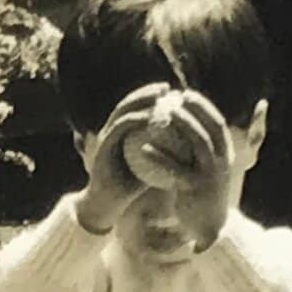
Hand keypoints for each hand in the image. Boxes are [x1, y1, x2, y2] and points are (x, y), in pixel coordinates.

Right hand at [76, 82, 173, 234]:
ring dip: (140, 100)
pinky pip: (119, 127)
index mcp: (121, 132)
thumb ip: (165, 148)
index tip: (173, 93)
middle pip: (129, 103)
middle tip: (166, 88)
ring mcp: (104, 137)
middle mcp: (110, 130)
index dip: (153, 96)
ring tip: (159, 97)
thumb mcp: (152, 164)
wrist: (109, 203)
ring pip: (123, 110)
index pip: (137, 106)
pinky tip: (149, 116)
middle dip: (147, 92)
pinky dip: (134, 119)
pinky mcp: (102, 146)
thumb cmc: (132, 187)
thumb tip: (190, 136)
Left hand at [124, 89, 234, 252]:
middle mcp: (221, 161)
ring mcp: (210, 174)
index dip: (203, 105)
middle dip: (194, 107)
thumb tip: (182, 134)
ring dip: (181, 124)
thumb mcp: (205, 173)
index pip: (218, 122)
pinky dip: (159, 156)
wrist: (210, 230)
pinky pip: (174, 167)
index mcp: (225, 155)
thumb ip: (198, 154)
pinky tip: (143, 148)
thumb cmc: (202, 199)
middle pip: (210, 126)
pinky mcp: (194, 188)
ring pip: (197, 141)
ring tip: (163, 114)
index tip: (186, 94)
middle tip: (174, 97)